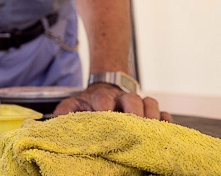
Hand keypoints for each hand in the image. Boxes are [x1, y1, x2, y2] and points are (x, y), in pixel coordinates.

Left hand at [53, 83, 172, 121]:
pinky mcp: (152, 111)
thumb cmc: (90, 104)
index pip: (103, 99)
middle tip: (133, 125)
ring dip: (151, 116)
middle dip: (133, 112)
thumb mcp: (74, 105)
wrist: (106, 90)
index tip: (104, 115)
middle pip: (132, 99)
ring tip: (149, 130)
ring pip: (150, 103)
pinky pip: (164, 113)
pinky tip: (163, 131)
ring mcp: (139, 103)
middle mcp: (122, 98)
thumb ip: (64, 111)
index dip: (104, 107)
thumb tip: (55, 118)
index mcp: (102, 97)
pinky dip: (165, 122)